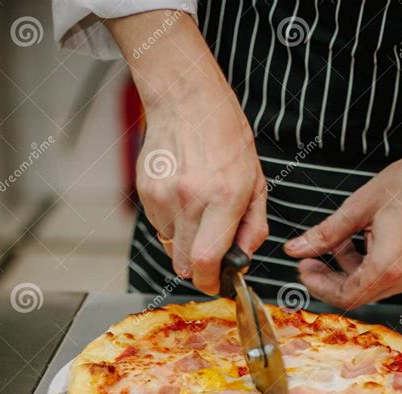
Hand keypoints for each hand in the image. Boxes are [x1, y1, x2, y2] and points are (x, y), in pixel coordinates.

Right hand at [107, 11, 266, 294]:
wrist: (187, 101)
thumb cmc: (226, 137)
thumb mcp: (256, 181)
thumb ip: (253, 226)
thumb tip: (243, 257)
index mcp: (223, 198)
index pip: (206, 261)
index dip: (209, 283)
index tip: (214, 285)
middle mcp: (190, 200)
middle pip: (184, 264)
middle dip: (199, 268)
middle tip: (210, 254)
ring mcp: (163, 197)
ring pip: (171, 247)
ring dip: (185, 242)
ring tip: (197, 210)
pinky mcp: (145, 192)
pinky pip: (159, 227)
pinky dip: (172, 224)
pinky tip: (182, 197)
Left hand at [284, 132, 401, 309]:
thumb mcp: (358, 208)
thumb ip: (324, 234)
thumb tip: (296, 249)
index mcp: (389, 267)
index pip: (345, 296)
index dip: (320, 286)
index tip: (305, 270)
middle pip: (358, 293)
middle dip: (332, 276)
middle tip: (312, 258)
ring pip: (373, 285)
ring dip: (352, 267)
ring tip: (341, 240)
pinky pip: (391, 277)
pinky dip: (372, 264)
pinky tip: (364, 241)